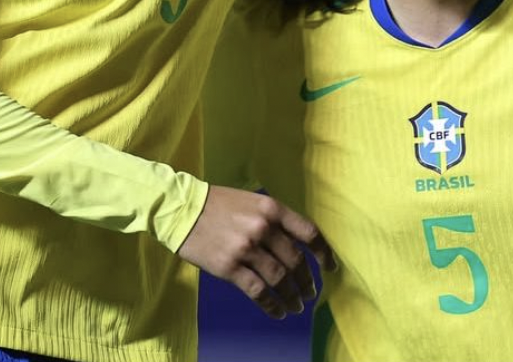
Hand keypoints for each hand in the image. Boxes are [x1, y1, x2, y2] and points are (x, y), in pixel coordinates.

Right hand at [177, 185, 335, 318]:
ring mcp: (246, 248)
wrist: (182, 209)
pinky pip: (258, 291)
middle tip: (311, 292)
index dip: (324, 253)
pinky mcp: (229, 267)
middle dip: (307, 280)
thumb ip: (275, 219)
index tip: (331, 268)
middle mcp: (263, 227)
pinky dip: (272, 305)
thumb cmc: (219, 204)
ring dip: (292, 296)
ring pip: (279, 279)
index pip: (309, 233)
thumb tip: (298, 244)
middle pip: (296, 260)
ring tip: (297, 306)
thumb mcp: (253, 202)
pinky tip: (278, 311)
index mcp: (272, 208)